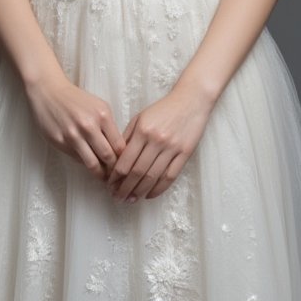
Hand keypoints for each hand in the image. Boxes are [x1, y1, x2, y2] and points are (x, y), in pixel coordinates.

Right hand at [25, 74, 125, 182]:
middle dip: (113, 170)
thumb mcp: (99, 106)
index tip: (124, 166)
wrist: (48, 92)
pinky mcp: (59, 141)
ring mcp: (72, 135)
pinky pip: (76, 158)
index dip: (124, 159)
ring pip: (91, 163)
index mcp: (103, 115)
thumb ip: (109, 127)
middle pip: (108, 157)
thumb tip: (118, 151)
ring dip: (99, 174)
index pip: (119, 146)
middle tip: (116, 176)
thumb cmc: (76, 99)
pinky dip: (84, 163)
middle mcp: (88, 126)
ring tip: (103, 177)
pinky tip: (88, 163)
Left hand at [105, 79, 213, 201]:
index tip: (110, 185)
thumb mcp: (140, 118)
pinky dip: (158, 189)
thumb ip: (128, 137)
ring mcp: (172, 149)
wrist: (191, 101)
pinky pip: (170, 176)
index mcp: (143, 132)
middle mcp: (156, 141)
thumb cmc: (163, 109)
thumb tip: (116, 160)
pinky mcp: (184, 154)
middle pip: (137, 172)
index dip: (116, 177)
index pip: (125, 161)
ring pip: (152, 177)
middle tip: (117, 197)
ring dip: (140, 191)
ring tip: (131, 200)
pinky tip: (149, 195)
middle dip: (125, 188)